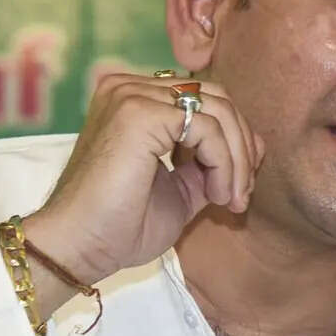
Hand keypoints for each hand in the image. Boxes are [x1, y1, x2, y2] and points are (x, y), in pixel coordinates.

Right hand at [24, 71, 262, 300]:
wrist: (79, 248)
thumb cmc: (121, 226)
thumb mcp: (181, 190)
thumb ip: (211, 162)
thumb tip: (256, 145)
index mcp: (134, 100)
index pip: (204, 100)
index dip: (234, 140)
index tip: (238, 187)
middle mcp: (129, 87)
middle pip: (216, 98)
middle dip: (241, 147)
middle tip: (241, 195)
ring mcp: (131, 96)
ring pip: (217, 111)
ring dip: (236, 160)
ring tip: (229, 200)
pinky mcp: (139, 114)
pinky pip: (208, 128)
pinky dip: (224, 163)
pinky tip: (215, 196)